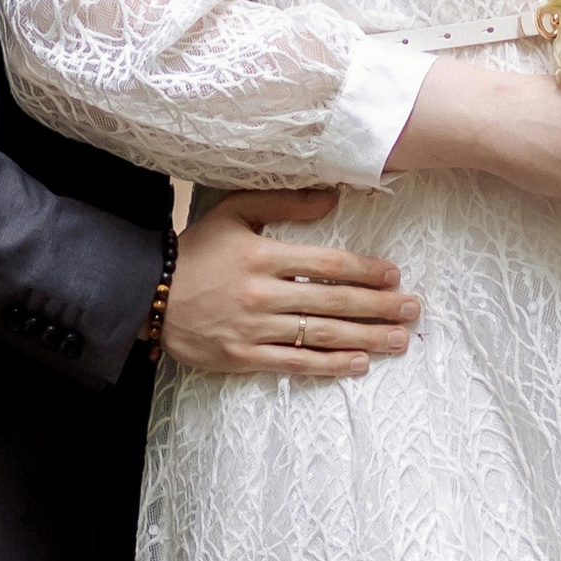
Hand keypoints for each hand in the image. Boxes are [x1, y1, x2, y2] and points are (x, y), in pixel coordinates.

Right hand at [160, 188, 421, 382]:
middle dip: (379, 306)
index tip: (394, 275)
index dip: (366, 271)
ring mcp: (253, 329)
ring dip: (365, 338)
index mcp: (263, 254)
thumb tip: (333, 195)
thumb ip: (283, 202)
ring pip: (320, 335)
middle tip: (412, 310)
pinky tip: (358, 364)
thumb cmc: (197, 249)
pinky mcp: (243, 357)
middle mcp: (262, 293)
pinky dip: (330, 365)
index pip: (328, 264)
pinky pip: (295, 364)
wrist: (148, 293)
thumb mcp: (234, 211)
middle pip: (333, 301)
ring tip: (398, 340)